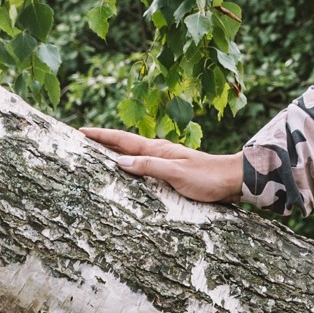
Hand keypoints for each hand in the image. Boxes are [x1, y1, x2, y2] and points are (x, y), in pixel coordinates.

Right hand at [82, 126, 245, 204]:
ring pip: (132, 154)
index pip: (122, 141)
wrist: (233, 180)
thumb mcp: (176, 174)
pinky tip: (126, 171)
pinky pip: (142, 165)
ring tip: (95, 154)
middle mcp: (158, 152)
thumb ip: (149, 167)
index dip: (100, 136)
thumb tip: (119, 162)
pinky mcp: (170, 171)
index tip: (80, 132)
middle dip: (101, 141)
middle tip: (80, 140)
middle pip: (123, 145)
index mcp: (157, 149)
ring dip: (113, 152)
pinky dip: (128, 165)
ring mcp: (164, 160)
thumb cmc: (207, 178)